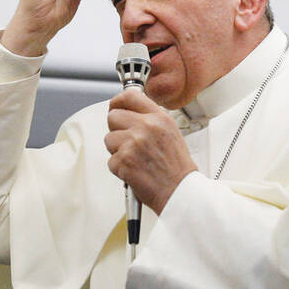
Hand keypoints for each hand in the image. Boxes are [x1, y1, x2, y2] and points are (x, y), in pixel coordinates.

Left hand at [105, 89, 197, 214]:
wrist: (180, 191)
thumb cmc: (176, 168)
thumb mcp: (171, 133)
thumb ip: (150, 120)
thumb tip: (129, 113)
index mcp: (159, 118)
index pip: (129, 96)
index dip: (117, 102)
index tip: (115, 107)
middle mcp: (146, 127)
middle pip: (113, 117)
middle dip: (116, 130)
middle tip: (128, 143)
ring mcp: (133, 143)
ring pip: (109, 139)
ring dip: (117, 151)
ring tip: (135, 160)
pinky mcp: (124, 160)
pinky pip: (110, 161)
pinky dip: (119, 169)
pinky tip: (134, 171)